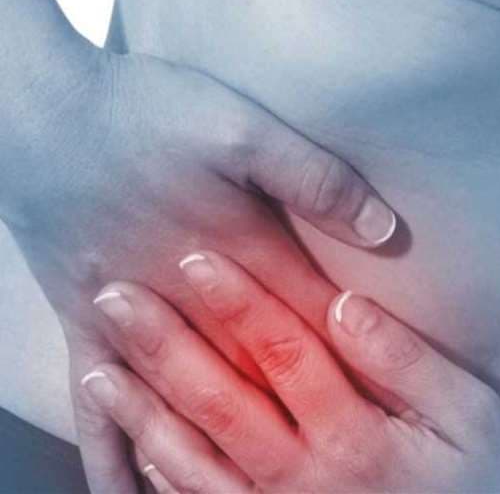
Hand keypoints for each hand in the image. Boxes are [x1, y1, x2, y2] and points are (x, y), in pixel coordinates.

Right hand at [2, 51, 394, 492]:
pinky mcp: (84, 326)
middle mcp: (191, 300)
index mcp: (238, 251)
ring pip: (191, 401)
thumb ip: (315, 178)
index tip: (391, 404)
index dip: (356, 362)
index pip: (313, 320)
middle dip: (307, 412)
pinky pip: (99, 410)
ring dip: (228, 447)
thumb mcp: (240, 124)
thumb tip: (380, 227)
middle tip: (348, 459)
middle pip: (262, 369)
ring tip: (266, 488)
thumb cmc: (141, 113)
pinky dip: (118, 458)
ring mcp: (135, 321)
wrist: (38, 114)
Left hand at [82, 251, 499, 492]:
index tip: (196, 258)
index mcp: (356, 435)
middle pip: (222, 400)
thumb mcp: (475, 418)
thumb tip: (348, 305)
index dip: (237, 302)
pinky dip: (161, 479)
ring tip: (100, 368)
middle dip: (164, 346)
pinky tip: (136, 446)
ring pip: (195, 461)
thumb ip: (411, 363)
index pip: (283, 352)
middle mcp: (306, 477)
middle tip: (115, 299)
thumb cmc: (486, 481)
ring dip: (144, 411)